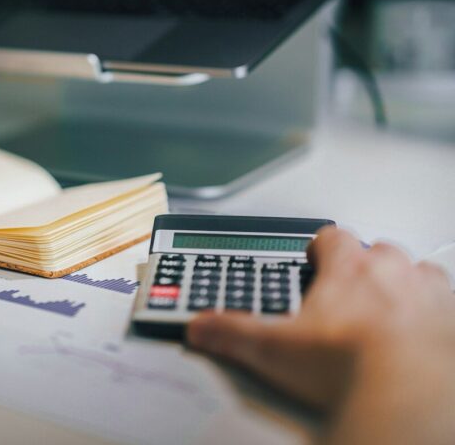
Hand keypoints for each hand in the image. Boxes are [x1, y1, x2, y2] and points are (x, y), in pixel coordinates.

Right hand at [186, 227, 454, 411]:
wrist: (408, 394)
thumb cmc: (349, 366)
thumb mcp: (274, 350)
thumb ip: (232, 332)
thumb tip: (200, 326)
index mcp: (348, 268)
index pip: (331, 236)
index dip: (320, 248)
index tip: (314, 261)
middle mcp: (392, 271)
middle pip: (377, 251)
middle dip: (364, 268)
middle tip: (348, 296)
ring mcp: (429, 294)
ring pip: (418, 272)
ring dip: (405, 284)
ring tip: (389, 311)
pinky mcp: (453, 321)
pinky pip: (447, 304)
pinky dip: (435, 313)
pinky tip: (420, 333)